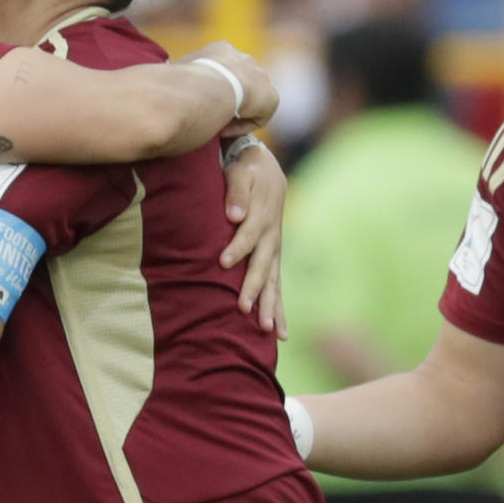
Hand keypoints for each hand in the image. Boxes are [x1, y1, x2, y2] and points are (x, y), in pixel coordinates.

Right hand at [181, 41, 277, 131]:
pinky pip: (258, 117)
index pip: (221, 70)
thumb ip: (181, 74)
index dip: (211, 89)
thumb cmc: (182, 81)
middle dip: (228, 99)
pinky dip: (242, 126)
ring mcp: (261, 78)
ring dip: (236, 113)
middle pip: (240, 83)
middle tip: (211, 115)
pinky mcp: (270, 98)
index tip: (199, 102)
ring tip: (216, 125)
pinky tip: (224, 130)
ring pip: (251, 101)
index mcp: (222, 50)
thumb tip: (168, 78)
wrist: (203, 89)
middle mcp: (245, 59)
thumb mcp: (176, 72)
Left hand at [220, 140, 287, 338]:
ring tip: (269, 331)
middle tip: (243, 309)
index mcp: (262, 215)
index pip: (248, 235)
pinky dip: (279, 308)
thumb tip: (234, 216)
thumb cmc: (247, 170)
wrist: (266, 169)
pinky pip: (277, 285)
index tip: (223, 262)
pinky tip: (280, 333)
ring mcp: (275, 249)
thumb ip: (237, 193)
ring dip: (271, 306)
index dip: (237, 248)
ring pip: (274, 281)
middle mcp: (271, 236)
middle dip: (253, 288)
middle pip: (263, 265)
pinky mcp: (274, 257)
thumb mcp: (240, 172)